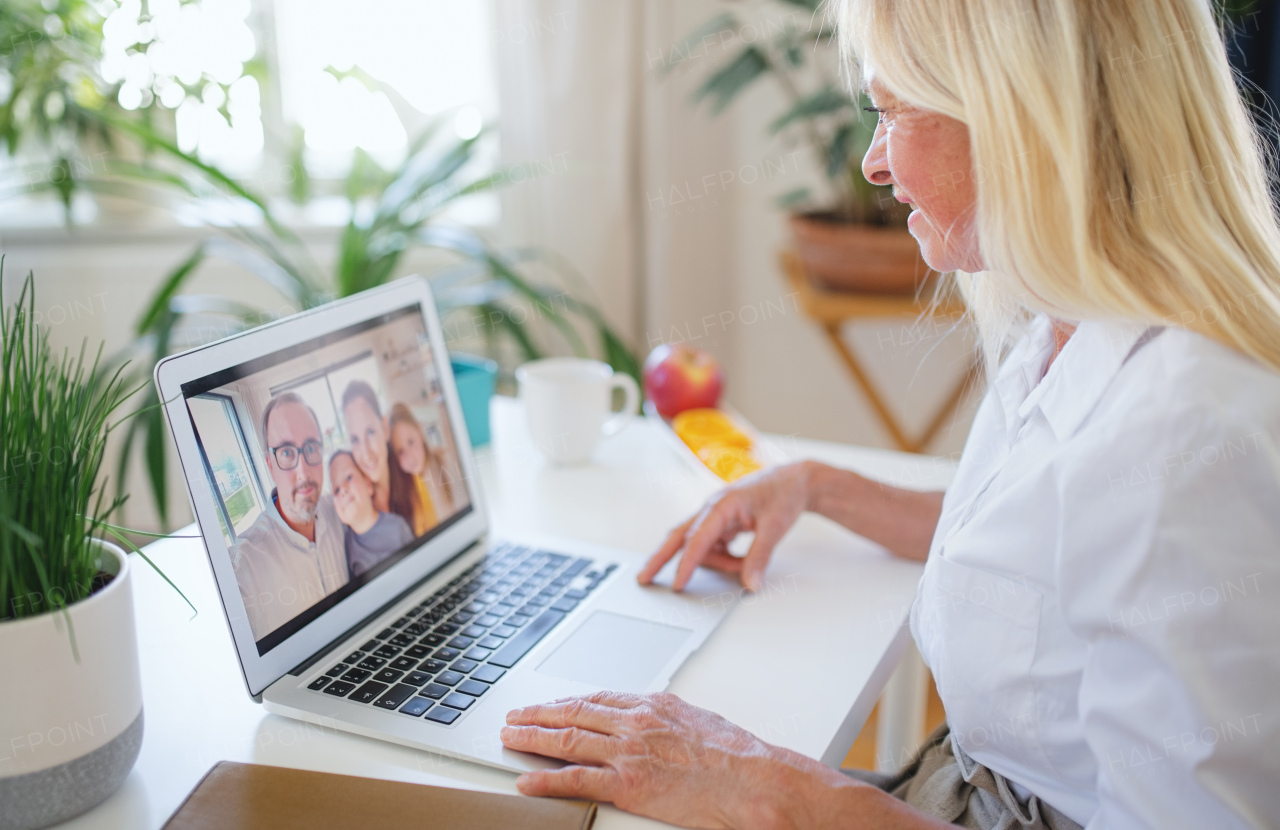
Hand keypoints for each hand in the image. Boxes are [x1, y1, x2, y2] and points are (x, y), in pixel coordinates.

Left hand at [501, 691, 792, 828]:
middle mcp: (635, 723)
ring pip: (567, 739)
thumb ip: (669, 719)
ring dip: (532, 738)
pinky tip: (527, 781)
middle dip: (539, 714)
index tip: (548, 705)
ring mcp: (629, 753)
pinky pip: (576, 779)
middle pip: (574, 713)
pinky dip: (546, 780)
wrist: (753, 779)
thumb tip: (658, 721)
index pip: (597, 699)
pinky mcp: (628, 784)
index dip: (566, 702)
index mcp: (653, 705)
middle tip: (515, 715)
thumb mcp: (699, 721)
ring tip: (510, 737)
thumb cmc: (736, 756)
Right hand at [639, 461, 815, 591]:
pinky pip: (713, 545)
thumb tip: (750, 584)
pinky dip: (722, 558)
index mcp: (721, 505)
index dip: (687, 564)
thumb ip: (760, 557)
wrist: (796, 481)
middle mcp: (713, 509)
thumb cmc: (784, 494)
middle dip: (661, 558)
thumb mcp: (775, 528)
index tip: (677, 584)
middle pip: (679, 537)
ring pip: (701, 546)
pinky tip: (737, 562)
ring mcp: (716, 516)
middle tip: (643, 578)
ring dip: (717, 563)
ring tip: (744, 567)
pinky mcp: (724, 523)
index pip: (697, 539)